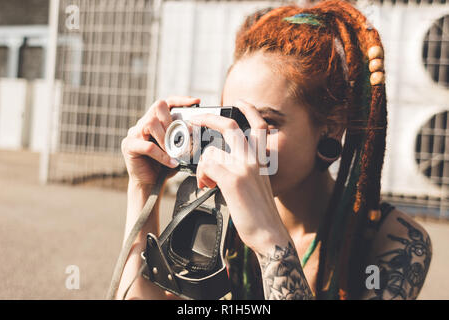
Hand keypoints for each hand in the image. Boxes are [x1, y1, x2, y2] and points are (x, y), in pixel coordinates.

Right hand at [121, 96, 199, 186]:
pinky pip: (147, 146)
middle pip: (157, 107)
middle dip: (172, 121)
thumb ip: (184, 139)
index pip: (166, 103)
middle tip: (180, 137)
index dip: (180, 100)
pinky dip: (161, 155)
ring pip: (150, 123)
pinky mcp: (128, 146)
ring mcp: (133, 134)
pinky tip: (170, 162)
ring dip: (166, 138)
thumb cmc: (164, 167)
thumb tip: (195, 131)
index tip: (196, 102)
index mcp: (155, 121)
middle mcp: (142, 124)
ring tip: (174, 152)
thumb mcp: (178, 150)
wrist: (150, 185)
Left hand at [190, 100, 290, 252]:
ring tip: (207, 180)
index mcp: (261, 159)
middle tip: (196, 119)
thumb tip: (220, 163)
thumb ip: (244, 169)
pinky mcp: (232, 179)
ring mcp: (244, 167)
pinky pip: (207, 166)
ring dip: (202, 166)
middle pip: (230, 126)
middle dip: (209, 118)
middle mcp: (254, 159)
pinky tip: (207, 185)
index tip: (238, 103)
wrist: (269, 234)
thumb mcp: (257, 184)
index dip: (248, 109)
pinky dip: (202, 175)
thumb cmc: (260, 213)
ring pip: (211, 151)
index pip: (259, 125)